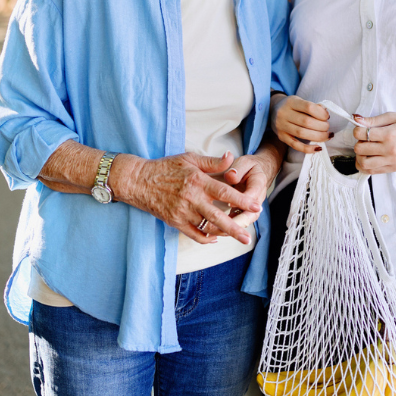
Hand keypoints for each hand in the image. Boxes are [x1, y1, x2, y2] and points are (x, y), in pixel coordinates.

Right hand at [115, 151, 261, 244]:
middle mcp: (191, 198)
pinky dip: (206, 238)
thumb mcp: (190, 158)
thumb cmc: (166, 167)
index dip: (242, 200)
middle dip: (235, 228)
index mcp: (197, 181)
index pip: (225, 192)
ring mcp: (182, 212)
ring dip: (224, 234)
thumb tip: (231, 156)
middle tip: (249, 236)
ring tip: (238, 237)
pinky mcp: (174, 221)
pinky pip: (193, 234)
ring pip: (207, 227)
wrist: (139, 181)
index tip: (256, 207)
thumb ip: (212, 162)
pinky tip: (216, 237)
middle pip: (218, 216)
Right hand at [272, 94, 329, 153]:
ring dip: (318, 137)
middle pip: (306, 122)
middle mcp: (284, 113)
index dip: (321, 113)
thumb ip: (313, 107)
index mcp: (290, 102)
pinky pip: (295, 145)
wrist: (273, 110)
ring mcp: (281, 126)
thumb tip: (326, 114)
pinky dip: (308, 148)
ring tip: (326, 136)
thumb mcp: (300, 101)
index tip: (327, 117)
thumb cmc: (292, 106)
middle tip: (327, 128)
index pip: (308, 107)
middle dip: (321, 126)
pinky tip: (318, 148)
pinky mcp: (281, 137)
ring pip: (302, 134)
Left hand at [352, 113, 395, 173]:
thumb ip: (374, 119)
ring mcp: (392, 161)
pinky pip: (372, 171)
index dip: (357, 130)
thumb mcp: (393, 116)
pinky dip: (365, 166)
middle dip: (358, 142)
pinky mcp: (393, 168)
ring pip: (364, 163)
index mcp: (389, 134)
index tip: (361, 129)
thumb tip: (356, 119)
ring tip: (365, 150)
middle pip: (360, 149)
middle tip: (364, 139)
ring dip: (359, 156)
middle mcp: (390, 149)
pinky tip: (368, 158)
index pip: (361, 134)